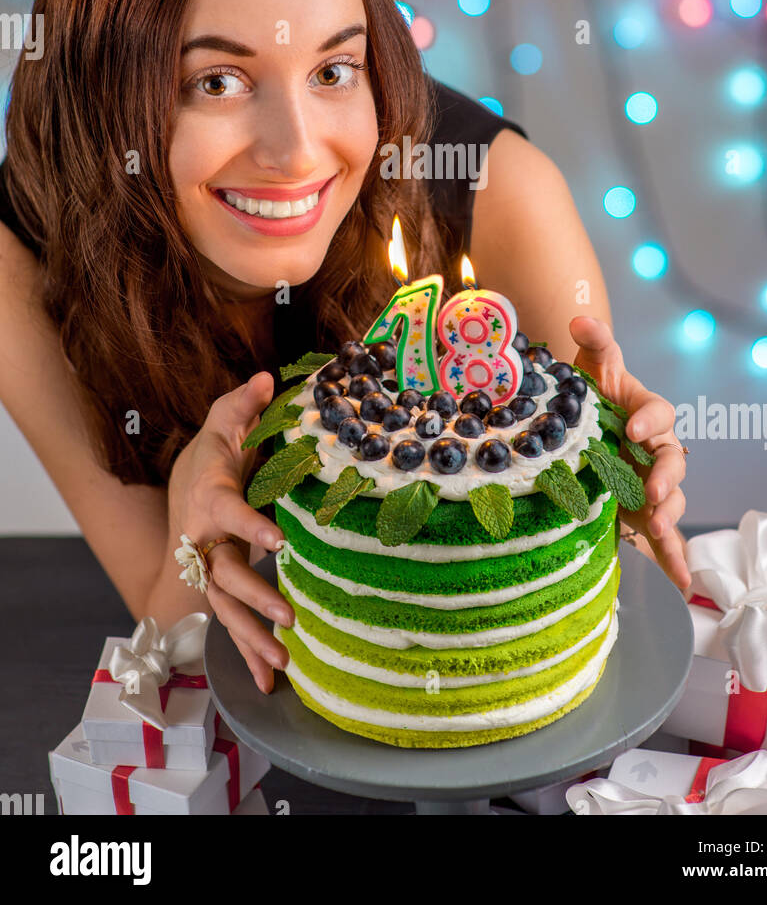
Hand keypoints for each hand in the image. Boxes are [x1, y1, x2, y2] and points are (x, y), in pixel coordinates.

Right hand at [168, 372, 294, 693]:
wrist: (186, 488)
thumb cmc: (212, 454)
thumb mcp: (224, 423)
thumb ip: (244, 404)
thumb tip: (268, 377)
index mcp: (211, 498)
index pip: (231, 513)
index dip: (252, 526)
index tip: (279, 539)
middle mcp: (205, 540)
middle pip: (224, 574)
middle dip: (254, 599)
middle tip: (288, 618)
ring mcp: (210, 569)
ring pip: (226, 608)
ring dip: (251, 638)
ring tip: (281, 664)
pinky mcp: (220, 587)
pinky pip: (232, 624)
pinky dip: (247, 653)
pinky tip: (268, 681)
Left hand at [569, 316, 689, 591]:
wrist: (585, 428)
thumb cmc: (592, 395)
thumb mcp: (590, 369)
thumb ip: (594, 343)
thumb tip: (580, 319)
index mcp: (646, 412)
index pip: (659, 412)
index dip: (649, 419)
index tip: (632, 428)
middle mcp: (656, 449)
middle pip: (672, 462)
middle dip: (665, 476)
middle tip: (652, 489)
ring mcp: (653, 484)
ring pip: (672, 501)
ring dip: (669, 517)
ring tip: (659, 530)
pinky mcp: (645, 515)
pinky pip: (665, 540)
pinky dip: (674, 562)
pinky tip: (682, 585)